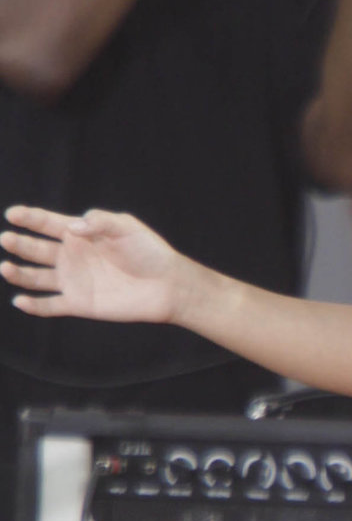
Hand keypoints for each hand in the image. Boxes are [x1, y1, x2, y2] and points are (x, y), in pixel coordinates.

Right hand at [0, 205, 190, 324]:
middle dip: (19, 244)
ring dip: (19, 273)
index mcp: (79, 233)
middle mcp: (70, 256)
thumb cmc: (148, 251)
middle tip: (7, 240)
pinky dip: (34, 305)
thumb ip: (99, 222)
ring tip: (6, 268)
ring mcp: (72, 280)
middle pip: (35, 249)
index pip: (46, 223)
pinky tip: (20, 300)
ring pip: (36, 277)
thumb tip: (71, 227)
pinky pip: (50, 306)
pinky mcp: (79, 304)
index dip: (29, 218)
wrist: (166, 285)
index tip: (13, 214)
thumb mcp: (126, 226)